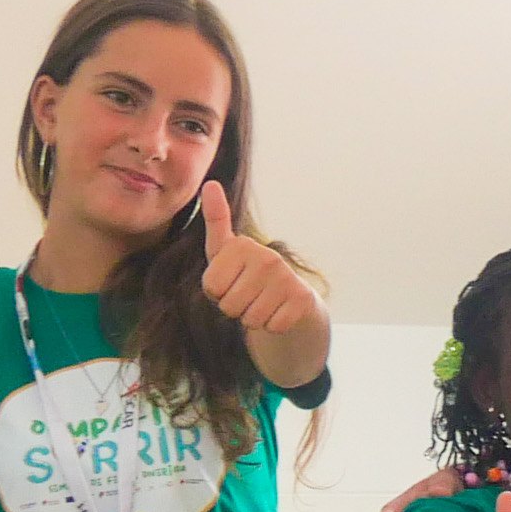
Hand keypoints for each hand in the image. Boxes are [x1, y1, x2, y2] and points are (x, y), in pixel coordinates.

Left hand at [191, 190, 322, 343]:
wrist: (291, 299)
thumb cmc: (248, 274)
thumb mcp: (225, 251)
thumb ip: (215, 221)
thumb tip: (209, 184)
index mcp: (242, 245)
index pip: (212, 288)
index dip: (217, 294)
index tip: (231, 282)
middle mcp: (266, 256)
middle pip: (229, 306)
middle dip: (235, 309)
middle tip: (248, 296)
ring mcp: (286, 277)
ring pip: (250, 319)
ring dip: (253, 319)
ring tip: (262, 303)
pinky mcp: (301, 299)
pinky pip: (271, 327)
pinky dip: (272, 326)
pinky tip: (278, 311)